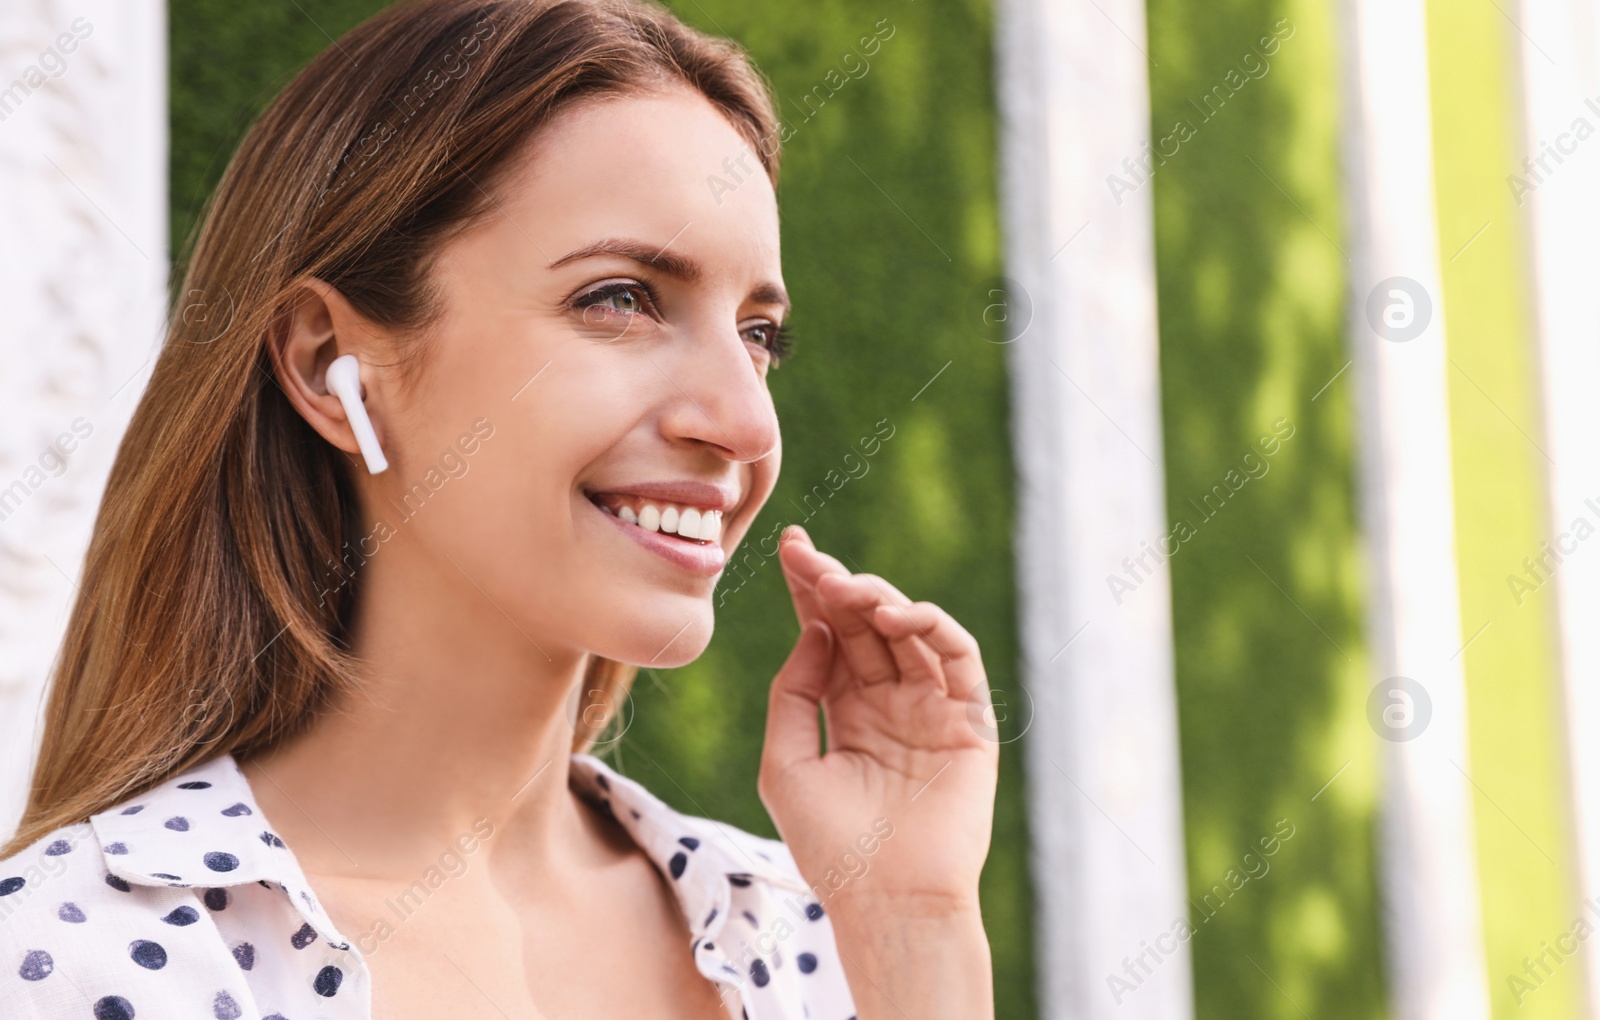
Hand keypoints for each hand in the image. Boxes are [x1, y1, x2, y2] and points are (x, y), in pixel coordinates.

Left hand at [757, 524, 999, 916]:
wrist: (886, 900)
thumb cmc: (830, 845)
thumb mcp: (786, 762)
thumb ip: (793, 693)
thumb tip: (815, 631)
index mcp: (847, 711)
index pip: (830, 635)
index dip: (811, 591)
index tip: (791, 547)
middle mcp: (890, 703)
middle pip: (865, 625)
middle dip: (837, 585)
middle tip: (811, 557)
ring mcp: (931, 709)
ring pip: (910, 632)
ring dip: (879, 600)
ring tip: (846, 589)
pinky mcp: (968, 723)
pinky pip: (958, 658)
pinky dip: (932, 627)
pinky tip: (897, 615)